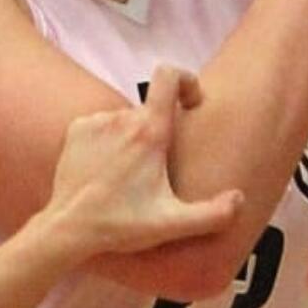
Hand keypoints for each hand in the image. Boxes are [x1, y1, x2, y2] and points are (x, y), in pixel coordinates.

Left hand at [41, 66, 244, 255]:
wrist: (67, 230)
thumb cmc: (120, 225)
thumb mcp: (172, 224)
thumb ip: (213, 214)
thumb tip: (239, 198)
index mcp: (150, 132)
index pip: (168, 77)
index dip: (185, 80)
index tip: (190, 102)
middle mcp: (122, 118)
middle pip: (150, 111)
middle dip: (157, 133)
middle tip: (153, 172)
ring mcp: (96, 122)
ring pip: (126, 121)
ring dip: (131, 140)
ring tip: (127, 177)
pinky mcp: (76, 130)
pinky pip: (101, 126)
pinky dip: (108, 143)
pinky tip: (105, 172)